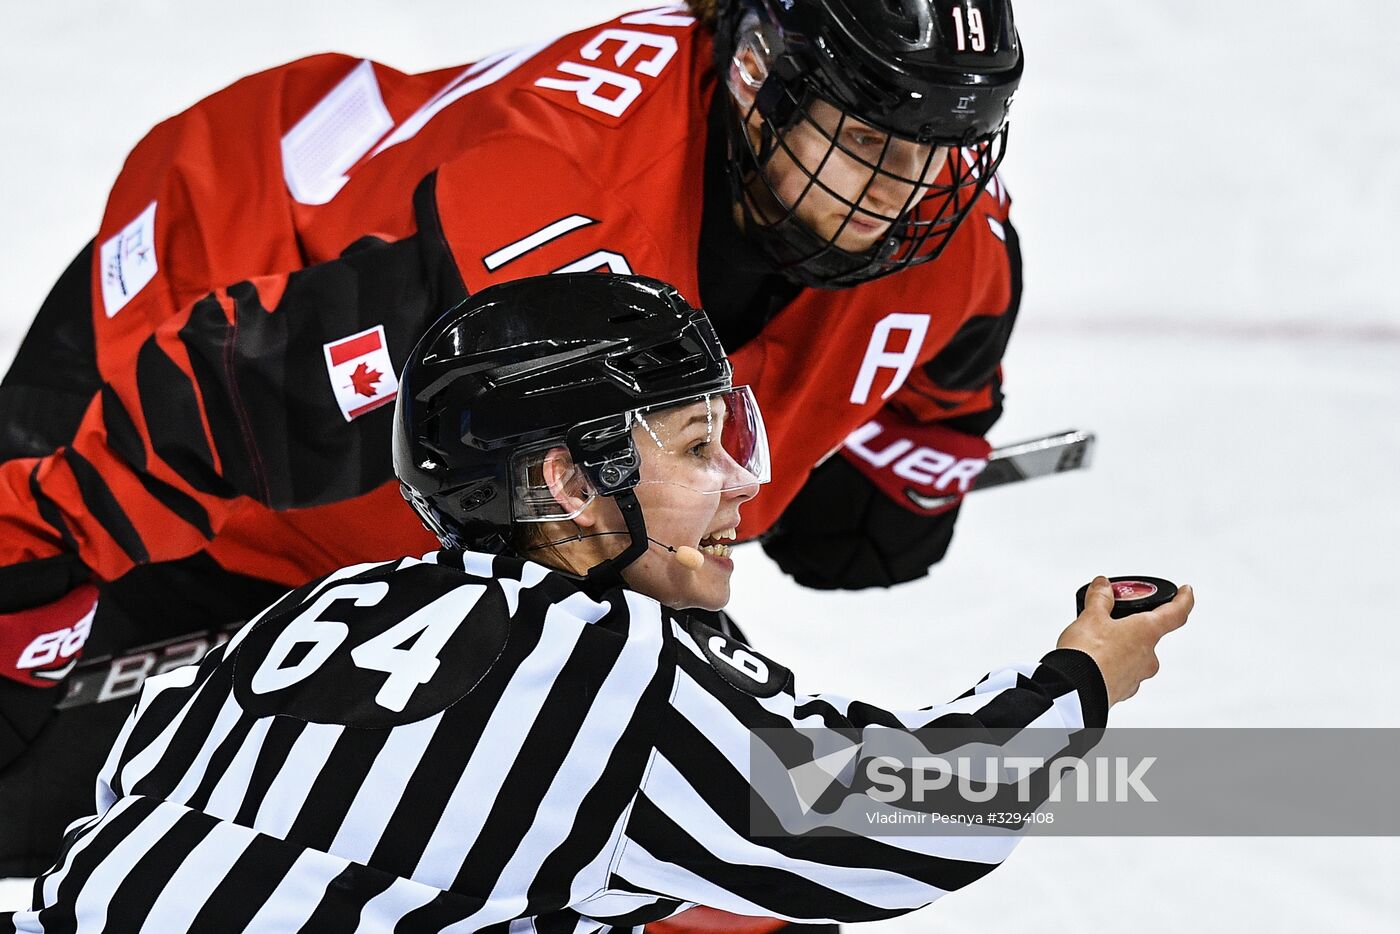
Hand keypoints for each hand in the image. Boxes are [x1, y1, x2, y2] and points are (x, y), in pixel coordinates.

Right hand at [1056, 576, 1193, 705]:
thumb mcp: (1090, 617)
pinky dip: (1112, 665)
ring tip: (1094, 642)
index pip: (1176, 613)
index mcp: (1146, 633)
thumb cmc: (1087, 653)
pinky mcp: (1123, 691)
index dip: (1183, 600)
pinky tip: (1093, 662)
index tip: (1186, 592)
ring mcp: (1137, 676)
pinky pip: (1123, 673)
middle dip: (1133, 626)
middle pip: (1149, 635)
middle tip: (1112, 619)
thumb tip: (1103, 585)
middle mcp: (1149, 656)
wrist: (1074, 690)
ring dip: (1121, 647)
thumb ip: (1100, 598)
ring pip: (1135, 655)